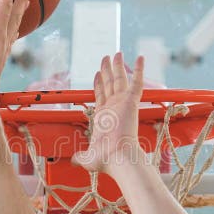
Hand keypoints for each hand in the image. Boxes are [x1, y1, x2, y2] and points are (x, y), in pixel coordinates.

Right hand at [0, 0, 31, 99]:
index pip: (3, 8)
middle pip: (14, 14)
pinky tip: (16, 28)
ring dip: (20, 11)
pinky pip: (11, 35)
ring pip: (15, 24)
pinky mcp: (2, 55)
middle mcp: (3, 39)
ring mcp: (4, 47)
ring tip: (25, 2)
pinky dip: (15, 26)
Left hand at [72, 53, 145, 172]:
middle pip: (110, 84)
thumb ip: (80, 157)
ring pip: (120, 79)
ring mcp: (123, 103)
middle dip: (108, 70)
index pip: (101, 95)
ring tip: (116, 53)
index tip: (97, 73)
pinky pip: (137, 82)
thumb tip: (73, 160)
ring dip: (118, 66)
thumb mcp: (87, 158)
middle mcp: (113, 108)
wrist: (116, 157)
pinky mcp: (131, 102)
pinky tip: (140, 58)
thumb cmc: (105, 160)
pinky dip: (139, 70)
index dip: (99, 84)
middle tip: (106, 57)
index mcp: (103, 117)